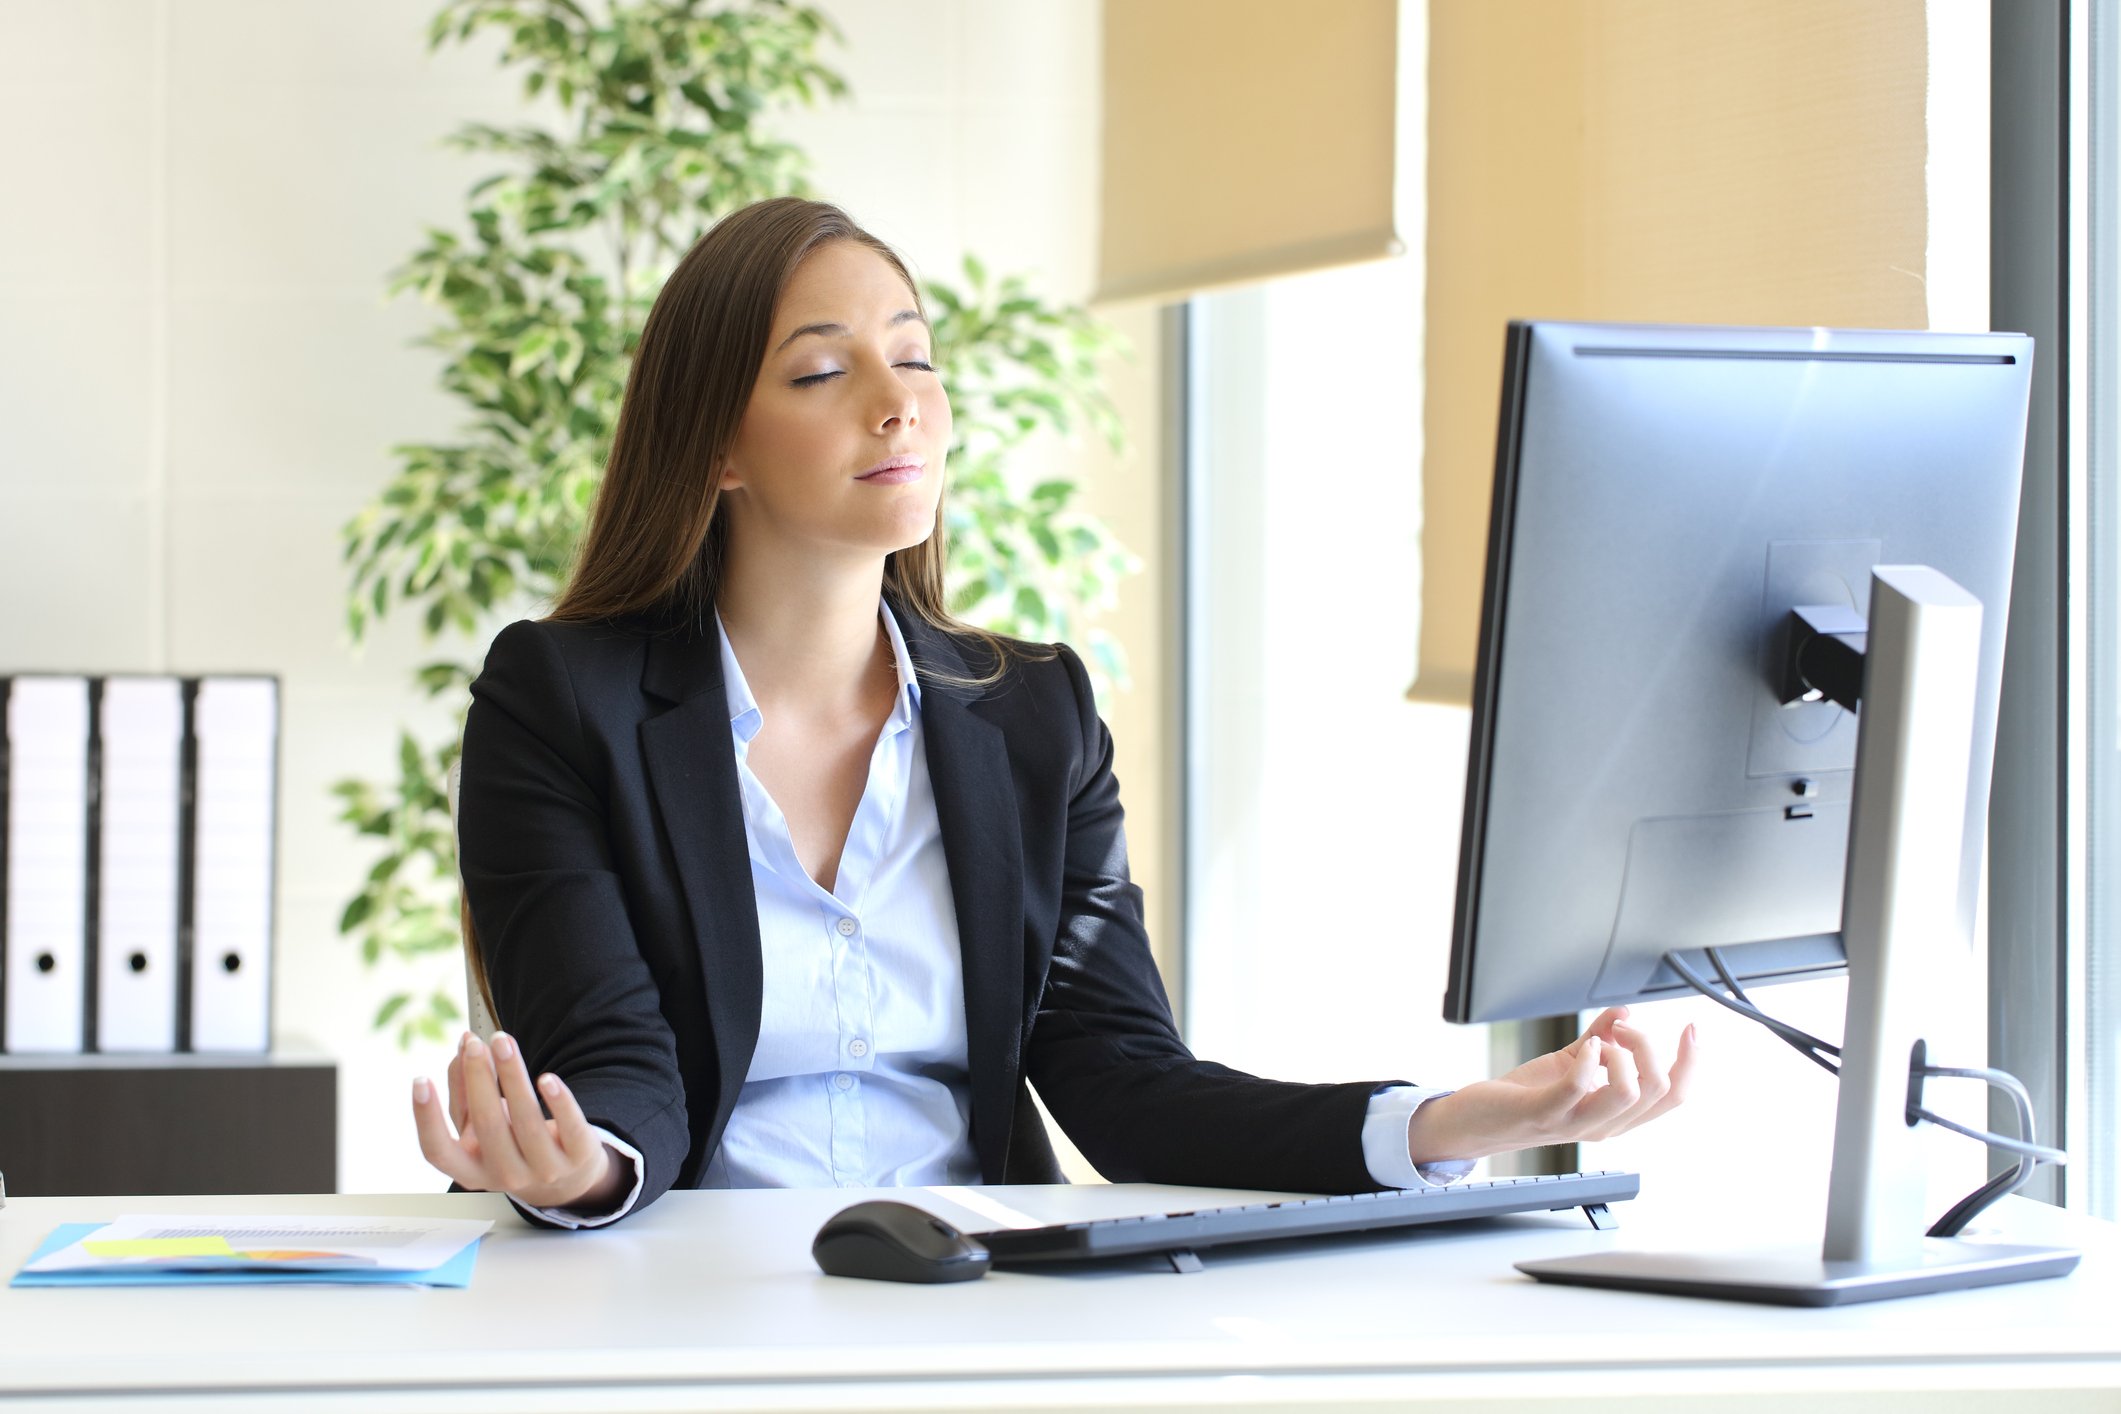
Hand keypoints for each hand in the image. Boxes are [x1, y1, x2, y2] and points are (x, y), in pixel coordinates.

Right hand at [412, 1031, 620, 1211]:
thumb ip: (466, 1090)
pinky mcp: (579, 1157)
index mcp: (471, 1171)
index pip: (438, 1152)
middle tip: (476, 1044)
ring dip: (512, 1076)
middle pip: (487, 1126)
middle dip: (479, 1080)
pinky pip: (569, 1127)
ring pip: (526, 1122)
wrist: (565, 1179)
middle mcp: (505, 1176)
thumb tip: (464, 1046)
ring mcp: (544, 1170)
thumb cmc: (512, 1144)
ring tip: (503, 1042)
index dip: (426, 1118)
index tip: (420, 1080)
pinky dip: (559, 1101)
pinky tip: (546, 1078)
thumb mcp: (481, 1126)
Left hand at [1407, 1007, 1697, 1163]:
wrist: (1478, 1120)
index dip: (1691, 1063)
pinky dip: (1588, 1058)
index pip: (1673, 1097)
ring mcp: (1574, 1122)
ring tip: (1602, 1040)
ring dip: (1623, 1053)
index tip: (1691, 1029)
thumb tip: (1625, 1013)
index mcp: (1616, 1114)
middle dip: (1650, 1047)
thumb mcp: (1572, 1063)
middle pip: (1658, 1091)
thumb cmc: (1526, 1096)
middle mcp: (1603, 1124)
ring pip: (1629, 1094)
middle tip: (1625, 1028)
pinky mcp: (1543, 1112)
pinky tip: (1582, 1047)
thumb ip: (1600, 1039)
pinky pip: (1578, 1088)